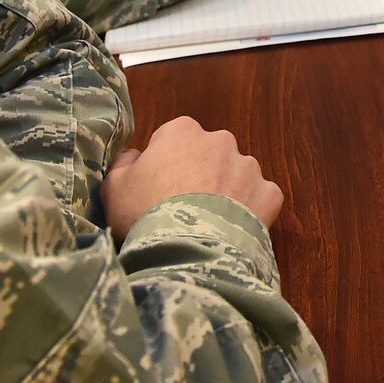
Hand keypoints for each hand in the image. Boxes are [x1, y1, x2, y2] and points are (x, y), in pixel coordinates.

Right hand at [102, 116, 284, 237]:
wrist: (187, 251)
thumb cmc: (144, 214)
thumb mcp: (113, 187)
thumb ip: (123, 163)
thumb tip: (135, 156)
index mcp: (182, 132)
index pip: (173, 139)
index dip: (165, 164)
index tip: (159, 189)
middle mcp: (220, 141)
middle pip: (209, 154)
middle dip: (201, 174)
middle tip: (186, 207)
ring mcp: (248, 166)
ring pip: (237, 175)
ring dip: (227, 191)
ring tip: (210, 223)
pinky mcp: (269, 194)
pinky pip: (261, 198)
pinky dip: (251, 211)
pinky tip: (233, 230)